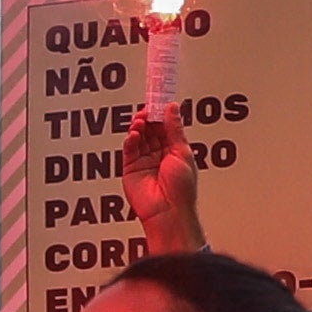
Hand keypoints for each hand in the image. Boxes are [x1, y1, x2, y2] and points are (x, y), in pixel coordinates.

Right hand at [118, 92, 210, 256]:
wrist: (168, 212)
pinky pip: (129, 150)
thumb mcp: (182, 152)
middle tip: (147, 107)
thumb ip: (174, 129)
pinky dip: (130, 140)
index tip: (159, 99)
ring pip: (139, 137)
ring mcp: (144, 161)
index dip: (161, 112)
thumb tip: (172, 108)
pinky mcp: (131, 169)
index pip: (165, 125)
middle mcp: (159, 154)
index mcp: (174, 150)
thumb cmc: (181, 189)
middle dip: (148, 117)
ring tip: (140, 121)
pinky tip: (134, 135)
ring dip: (139, 127)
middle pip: (151, 129)